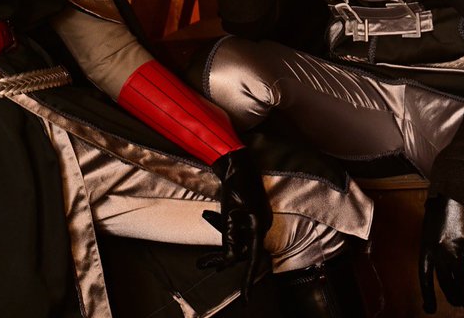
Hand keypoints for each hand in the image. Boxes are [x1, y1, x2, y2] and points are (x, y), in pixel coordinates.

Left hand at [197, 148, 272, 298]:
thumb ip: (229, 238)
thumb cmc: (235, 186)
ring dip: (222, 243)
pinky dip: (225, 231)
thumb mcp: (229, 214)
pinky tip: (210, 218)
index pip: (253, 260)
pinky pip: (239, 231)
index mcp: (258, 226)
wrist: (238, 163)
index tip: (246, 300)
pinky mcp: (251, 215)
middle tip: (202, 264)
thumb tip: (227, 260)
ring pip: (239, 241)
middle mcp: (261, 226)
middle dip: (222, 258)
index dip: (248, 281)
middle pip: (243, 251)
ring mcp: (257, 220)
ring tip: (203, 253)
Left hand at [418, 195, 463, 312]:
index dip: (427, 294)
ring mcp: (455, 249)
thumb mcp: (428, 229)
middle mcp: (439, 251)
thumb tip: (437, 264)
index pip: (425, 277)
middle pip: (444, 281)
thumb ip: (432, 247)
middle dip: (451, 295)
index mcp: (426, 247)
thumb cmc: (439, 207)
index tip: (429, 308)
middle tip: (457, 303)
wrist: (454, 192)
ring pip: (461, 278)